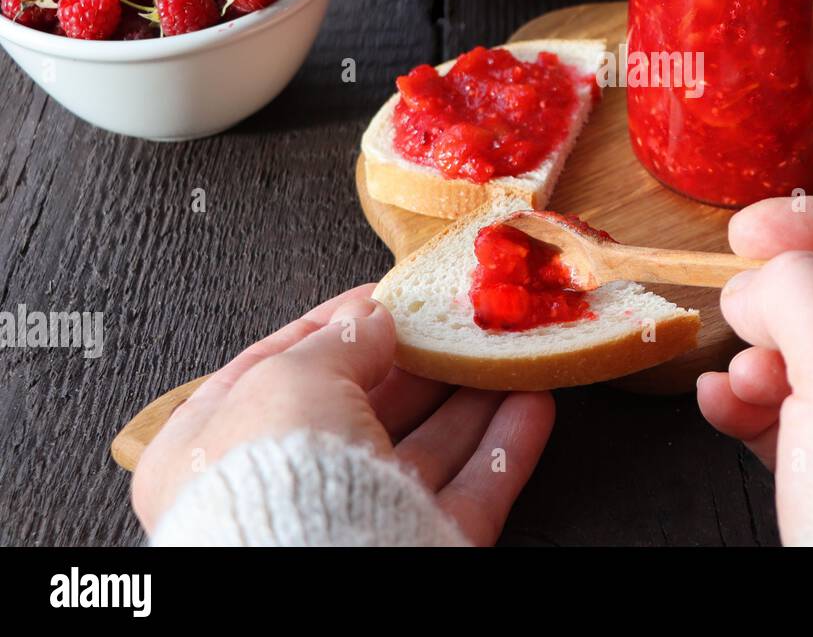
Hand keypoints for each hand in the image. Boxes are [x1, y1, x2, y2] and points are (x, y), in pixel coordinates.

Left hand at [131, 284, 553, 544]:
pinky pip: (468, 492)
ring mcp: (352, 520)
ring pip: (423, 449)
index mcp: (219, 443)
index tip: (388, 295)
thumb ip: (339, 338)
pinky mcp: (413, 546)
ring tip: (507, 353)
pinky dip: (504, 448)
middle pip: (364, 407)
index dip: (337, 325)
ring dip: (471, 397)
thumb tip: (373, 319)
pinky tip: (531, 406)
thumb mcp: (290, 377)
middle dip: (419, 361)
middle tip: (459, 322)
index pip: (280, 367)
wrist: (313, 577)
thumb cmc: (273, 475)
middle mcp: (285, 484)